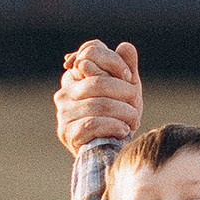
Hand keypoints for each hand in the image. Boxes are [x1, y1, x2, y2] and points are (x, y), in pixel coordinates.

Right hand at [55, 39, 142, 154]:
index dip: (113, 62)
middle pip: (96, 81)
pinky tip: (124, 131)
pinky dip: (113, 126)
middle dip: (123, 91)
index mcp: (76, 75)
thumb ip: (126, 68)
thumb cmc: (118, 118)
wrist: (111, 152)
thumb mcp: (127, 90)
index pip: (90, 52)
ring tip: (133, 120)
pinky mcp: (66, 132)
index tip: (129, 77)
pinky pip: (93, 124)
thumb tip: (125, 47)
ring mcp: (63, 113)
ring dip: (123, 112)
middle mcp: (65, 92)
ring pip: (98, 104)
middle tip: (136, 102)